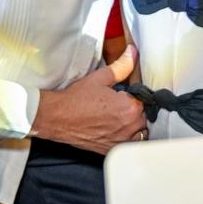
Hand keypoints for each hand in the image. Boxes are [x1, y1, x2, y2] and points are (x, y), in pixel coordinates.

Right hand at [31, 45, 145, 153]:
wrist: (57, 118)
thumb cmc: (76, 99)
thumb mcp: (100, 78)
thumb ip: (121, 66)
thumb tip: (133, 53)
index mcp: (129, 108)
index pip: (145, 99)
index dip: (135, 94)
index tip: (126, 93)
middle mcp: (128, 127)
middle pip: (144, 116)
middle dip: (135, 109)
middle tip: (119, 103)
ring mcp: (120, 141)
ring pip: (139, 132)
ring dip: (134, 125)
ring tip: (118, 116)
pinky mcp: (112, 150)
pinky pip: (129, 145)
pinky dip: (126, 138)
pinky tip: (115, 129)